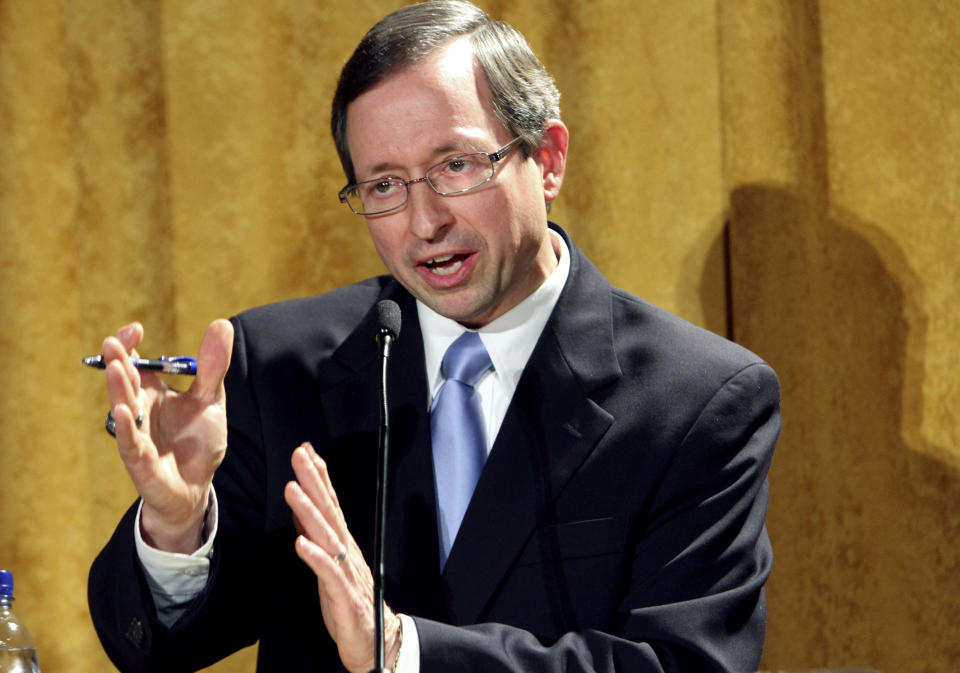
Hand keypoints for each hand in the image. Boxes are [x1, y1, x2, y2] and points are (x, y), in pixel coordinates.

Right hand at [103, 320, 233, 552]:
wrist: (196, 486)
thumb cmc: (196, 442)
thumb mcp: (210, 399)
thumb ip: (213, 366)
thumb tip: (221, 324)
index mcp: (151, 393)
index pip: (134, 364)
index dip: (129, 346)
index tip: (135, 329)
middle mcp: (139, 410)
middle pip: (124, 382)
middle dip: (119, 362)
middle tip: (114, 342)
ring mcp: (137, 434)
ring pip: (124, 409)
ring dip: (119, 389)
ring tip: (116, 368)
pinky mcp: (140, 461)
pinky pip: (131, 443)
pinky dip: (128, 427)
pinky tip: (125, 411)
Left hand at [284, 443, 401, 672]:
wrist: (374, 638)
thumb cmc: (348, 599)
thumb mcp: (328, 562)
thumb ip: (316, 534)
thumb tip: (301, 506)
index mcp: (342, 542)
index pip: (330, 502)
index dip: (319, 475)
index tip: (307, 450)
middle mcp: (346, 550)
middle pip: (329, 510)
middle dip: (314, 481)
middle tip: (300, 455)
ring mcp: (346, 570)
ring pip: (326, 535)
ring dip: (309, 511)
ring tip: (293, 489)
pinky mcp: (343, 594)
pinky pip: (328, 573)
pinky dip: (315, 557)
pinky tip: (300, 543)